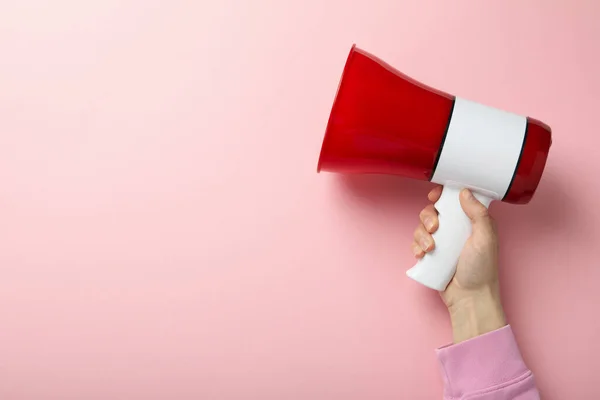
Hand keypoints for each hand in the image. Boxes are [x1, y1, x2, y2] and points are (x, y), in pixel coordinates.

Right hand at [411, 186, 506, 342]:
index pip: (454, 200)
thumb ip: (478, 214)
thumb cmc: (482, 270)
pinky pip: (417, 243)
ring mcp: (443, 242)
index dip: (442, 195)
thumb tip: (465, 192)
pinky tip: (421, 255)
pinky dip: (416, 246)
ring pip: (422, 227)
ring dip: (421, 235)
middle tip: (434, 229)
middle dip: (428, 217)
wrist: (469, 298)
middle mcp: (456, 229)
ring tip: (429, 248)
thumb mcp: (485, 238)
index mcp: (471, 222)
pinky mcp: (432, 254)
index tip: (435, 197)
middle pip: (433, 211)